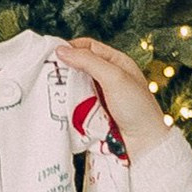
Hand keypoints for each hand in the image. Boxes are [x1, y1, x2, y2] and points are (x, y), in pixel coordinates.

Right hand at [56, 38, 174, 161]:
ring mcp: (99, 96)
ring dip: (64, 89)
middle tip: (47, 74)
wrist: (144, 145)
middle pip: (79, 66)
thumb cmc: (137, 108)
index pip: (88, 47)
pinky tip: (59, 106)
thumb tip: (61, 50)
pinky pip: (74, 104)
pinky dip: (67, 104)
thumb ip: (88, 61)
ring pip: (74, 86)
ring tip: (52, 91)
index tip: (52, 54)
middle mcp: (107, 77)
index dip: (71, 48)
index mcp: (117, 62)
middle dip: (64, 69)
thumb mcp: (114, 78)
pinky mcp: (92, 114)